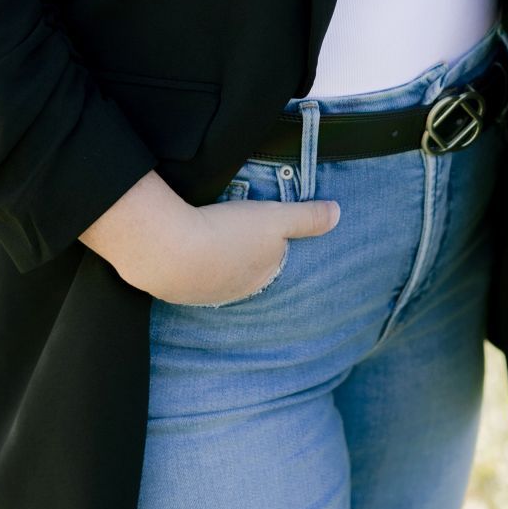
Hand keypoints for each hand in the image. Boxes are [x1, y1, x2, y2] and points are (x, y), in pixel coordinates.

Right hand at [133, 193, 340, 306]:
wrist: (169, 249)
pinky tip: (182, 246)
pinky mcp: (173, 288)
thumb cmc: (228, 233)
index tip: (261, 233)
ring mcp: (201, 294)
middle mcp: (233, 292)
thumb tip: (338, 214)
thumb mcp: (276, 218)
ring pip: (213, 276)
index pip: (271, 265)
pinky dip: (186, 261)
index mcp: (260, 277)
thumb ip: (307, 217)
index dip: (269, 248)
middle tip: (234, 233)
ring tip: (207, 237)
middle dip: (240, 257)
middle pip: (242, 273)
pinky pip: (185, 275)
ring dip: (212, 259)